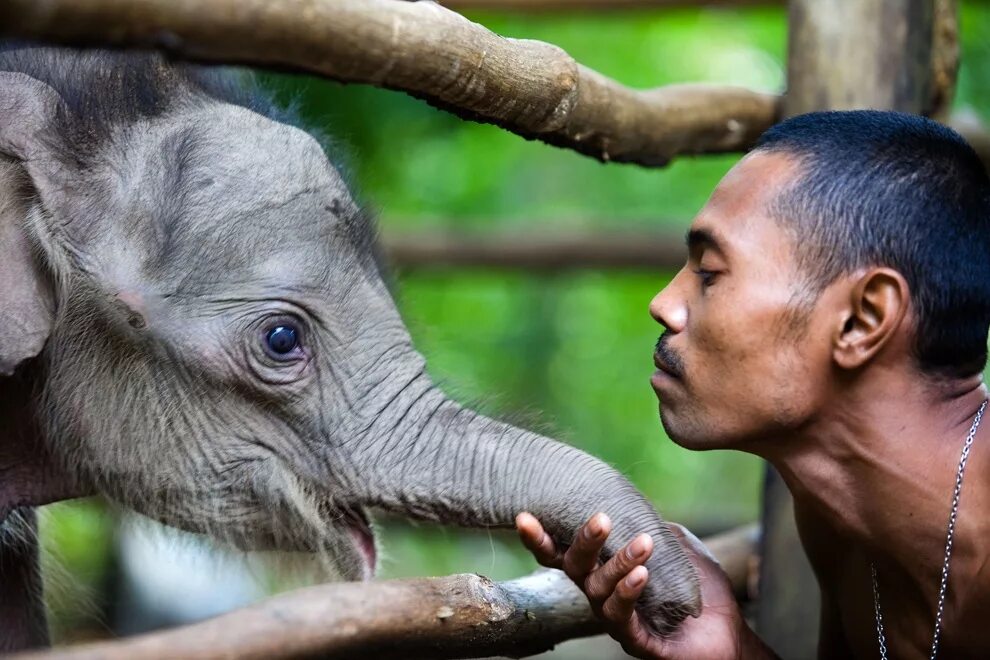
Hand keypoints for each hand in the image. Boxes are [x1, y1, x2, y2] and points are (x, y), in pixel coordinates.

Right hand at [516, 512, 772, 659]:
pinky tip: (641, 575)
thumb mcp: (676, 544)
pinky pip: (620, 615)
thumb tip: (631, 501)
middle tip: (601, 519)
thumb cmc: (699, 590)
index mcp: (603, 571)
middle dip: (584, 542)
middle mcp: (600, 595)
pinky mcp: (634, 640)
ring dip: (619, 562)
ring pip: (599, 589)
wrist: (729, 634)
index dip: (540, 538)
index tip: (524, 516)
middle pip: (575, 567)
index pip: (564, 553)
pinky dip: (628, 591)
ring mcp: (614, 619)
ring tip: (643, 544)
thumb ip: (650, 522)